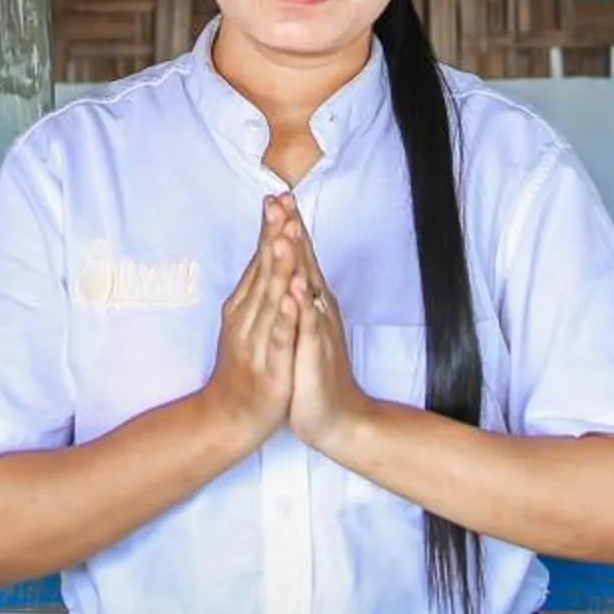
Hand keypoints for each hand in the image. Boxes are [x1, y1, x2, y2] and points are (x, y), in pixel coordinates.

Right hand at [199, 194, 302, 455]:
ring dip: (277, 266)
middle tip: (280, 203)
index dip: (270, 228)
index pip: (259, 259)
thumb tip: (263, 254)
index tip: (278, 196)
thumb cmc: (243, 368)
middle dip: (274, 235)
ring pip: (269, 298)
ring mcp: (256, 340)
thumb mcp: (246, 323)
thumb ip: (255, 290)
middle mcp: (246, 317)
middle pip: (263, 270)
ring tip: (284, 235)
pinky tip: (290, 296)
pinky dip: (284, 315)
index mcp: (243, 306)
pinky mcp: (268, 365)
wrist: (227, 418)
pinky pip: (278, 337)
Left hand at [283, 208, 374, 456]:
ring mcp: (319, 330)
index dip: (288, 227)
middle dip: (293, 230)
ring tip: (288, 229)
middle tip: (283, 197)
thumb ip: (298, 299)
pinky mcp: (316, 354)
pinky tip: (296, 289)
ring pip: (307, 288)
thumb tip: (292, 271)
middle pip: (304, 262)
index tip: (276, 196)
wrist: (337, 417)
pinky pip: (309, 328)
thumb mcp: (302, 329)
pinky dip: (302, 307)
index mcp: (311, 302)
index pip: (299, 257)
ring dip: (298, 259)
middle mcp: (318, 309)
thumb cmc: (313, 372)